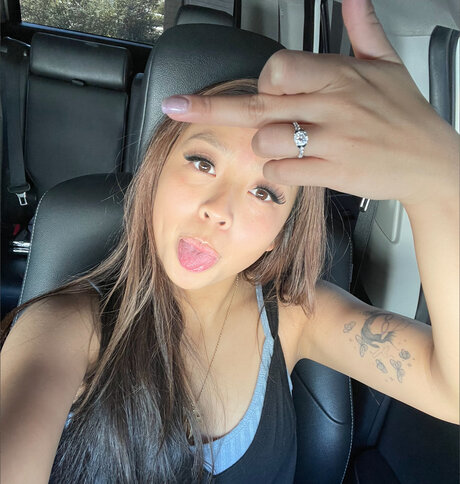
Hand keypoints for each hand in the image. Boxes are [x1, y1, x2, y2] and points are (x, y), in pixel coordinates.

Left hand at [161, 0, 458, 206]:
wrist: (428, 161)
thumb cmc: (404, 116)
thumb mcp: (387, 65)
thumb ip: (362, 28)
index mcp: (338, 74)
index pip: (276, 69)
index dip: (263, 81)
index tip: (264, 90)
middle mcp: (330, 105)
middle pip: (255, 105)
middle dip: (211, 108)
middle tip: (178, 106)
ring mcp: (329, 140)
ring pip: (263, 142)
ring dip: (265, 147)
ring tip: (290, 144)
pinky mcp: (330, 172)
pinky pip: (280, 173)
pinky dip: (279, 172)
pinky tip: (298, 166)